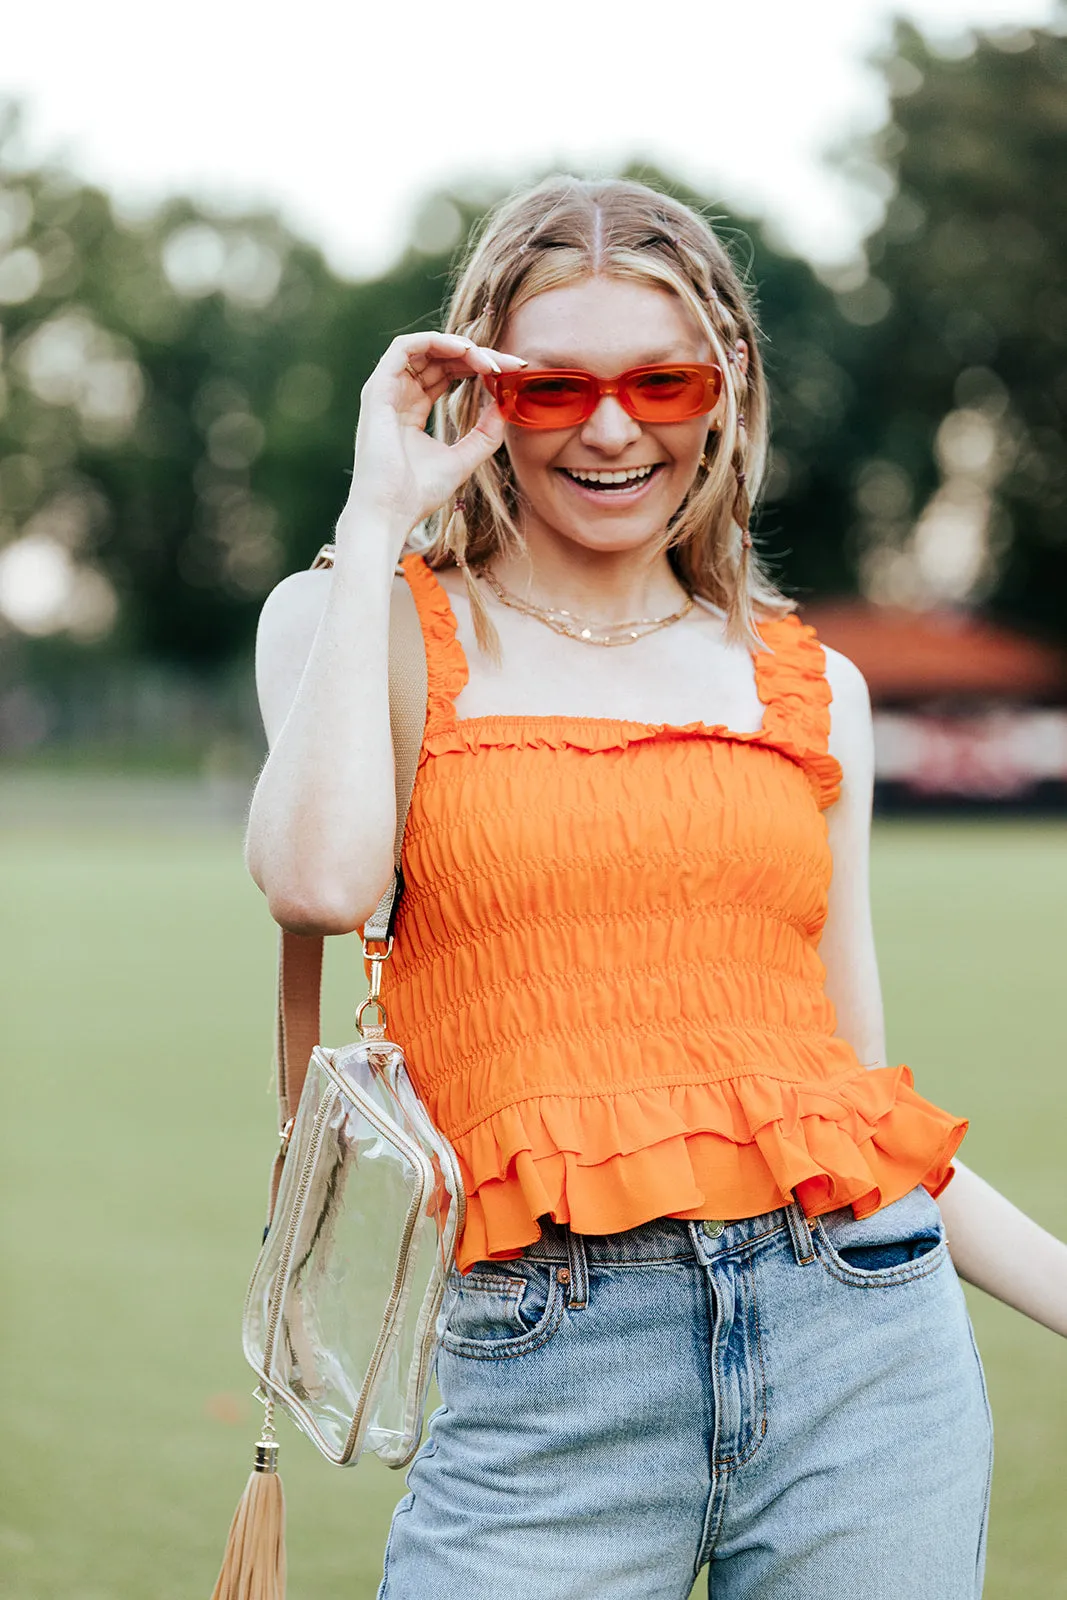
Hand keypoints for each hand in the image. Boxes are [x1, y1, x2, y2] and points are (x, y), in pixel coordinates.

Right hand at [342, 332, 524, 541]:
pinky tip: (464, 351)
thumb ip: (485, 433)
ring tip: (489, 361)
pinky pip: (404, 348)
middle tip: (510, 364)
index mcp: (412, 410)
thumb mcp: (464, 458)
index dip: (479, 368)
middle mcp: (398, 395)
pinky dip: (435, 341)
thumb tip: (506, 405)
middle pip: (441, 358)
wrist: (390, 511)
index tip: (512, 373)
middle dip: (478, 356)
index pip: (448, 374)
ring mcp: (386, 390)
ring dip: (460, 347)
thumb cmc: (418, 493)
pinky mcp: (377, 389)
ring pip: (425, 348)